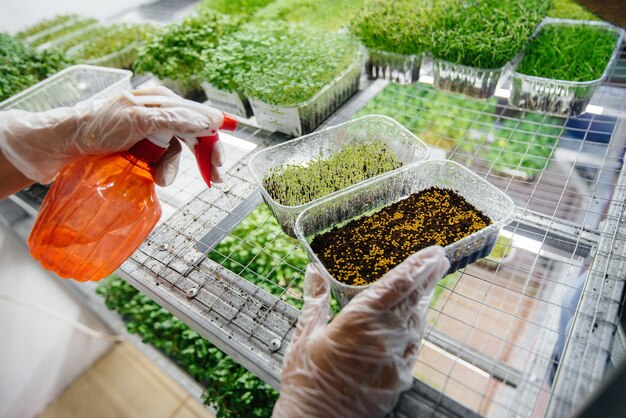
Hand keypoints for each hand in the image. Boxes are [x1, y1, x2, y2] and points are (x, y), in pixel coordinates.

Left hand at [0, 87, 217, 185]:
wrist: (60, 146)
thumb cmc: (95, 127)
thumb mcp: (137, 120)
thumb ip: (173, 119)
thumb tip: (206, 122)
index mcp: (159, 100)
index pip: (197, 117)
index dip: (212, 139)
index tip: (220, 161)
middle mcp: (156, 115)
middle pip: (191, 136)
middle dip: (203, 157)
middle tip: (214, 178)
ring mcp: (147, 134)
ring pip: (174, 152)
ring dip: (172, 168)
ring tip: (162, 181)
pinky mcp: (138, 150)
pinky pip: (159, 162)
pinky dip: (160, 171)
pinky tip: (155, 179)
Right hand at [273, 246, 449, 417]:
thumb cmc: (307, 381)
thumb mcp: (305, 335)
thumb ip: (315, 299)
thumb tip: (314, 270)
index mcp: (360, 321)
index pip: (397, 285)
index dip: (417, 265)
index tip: (432, 252)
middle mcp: (385, 337)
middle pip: (414, 299)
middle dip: (429, 276)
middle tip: (440, 258)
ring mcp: (396, 358)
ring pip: (418, 321)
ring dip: (424, 300)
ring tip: (429, 283)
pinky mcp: (400, 377)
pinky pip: (415, 344)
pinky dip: (418, 326)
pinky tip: (415, 319)